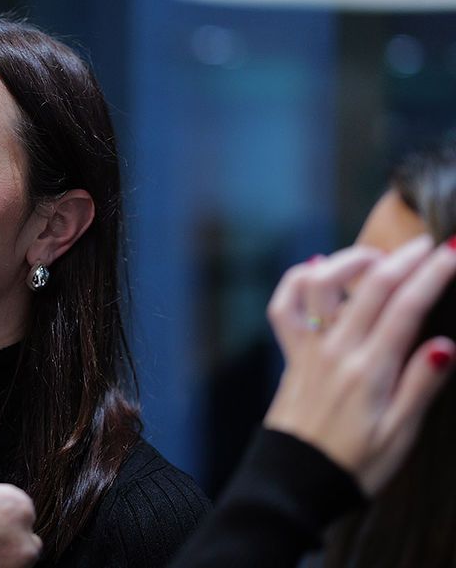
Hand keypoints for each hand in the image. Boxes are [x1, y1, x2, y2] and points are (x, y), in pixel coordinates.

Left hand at [265, 234, 455, 493]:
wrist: (295, 481)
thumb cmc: (355, 465)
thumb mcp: (400, 435)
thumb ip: (421, 386)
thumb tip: (444, 343)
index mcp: (370, 369)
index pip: (407, 306)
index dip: (435, 273)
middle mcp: (336, 350)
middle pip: (372, 286)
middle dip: (406, 258)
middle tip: (433, 243)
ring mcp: (308, 348)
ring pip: (321, 284)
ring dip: (350, 260)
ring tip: (379, 257)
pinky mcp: (291, 354)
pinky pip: (284, 307)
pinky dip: (297, 281)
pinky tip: (316, 269)